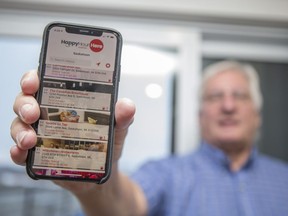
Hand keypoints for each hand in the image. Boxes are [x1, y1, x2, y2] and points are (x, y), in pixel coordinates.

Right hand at [10, 70, 135, 191]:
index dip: (33, 78)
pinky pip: (20, 151)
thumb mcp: (118, 129)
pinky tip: (22, 153)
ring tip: (30, 139)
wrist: (103, 173)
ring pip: (19, 124)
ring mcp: (41, 133)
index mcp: (66, 100)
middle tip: (33, 113)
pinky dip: (17, 152)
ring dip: (20, 129)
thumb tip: (126, 105)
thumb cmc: (106, 144)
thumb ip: (122, 117)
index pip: (44, 81)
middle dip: (25, 103)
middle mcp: (49, 113)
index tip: (33, 82)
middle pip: (26, 100)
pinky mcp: (37, 154)